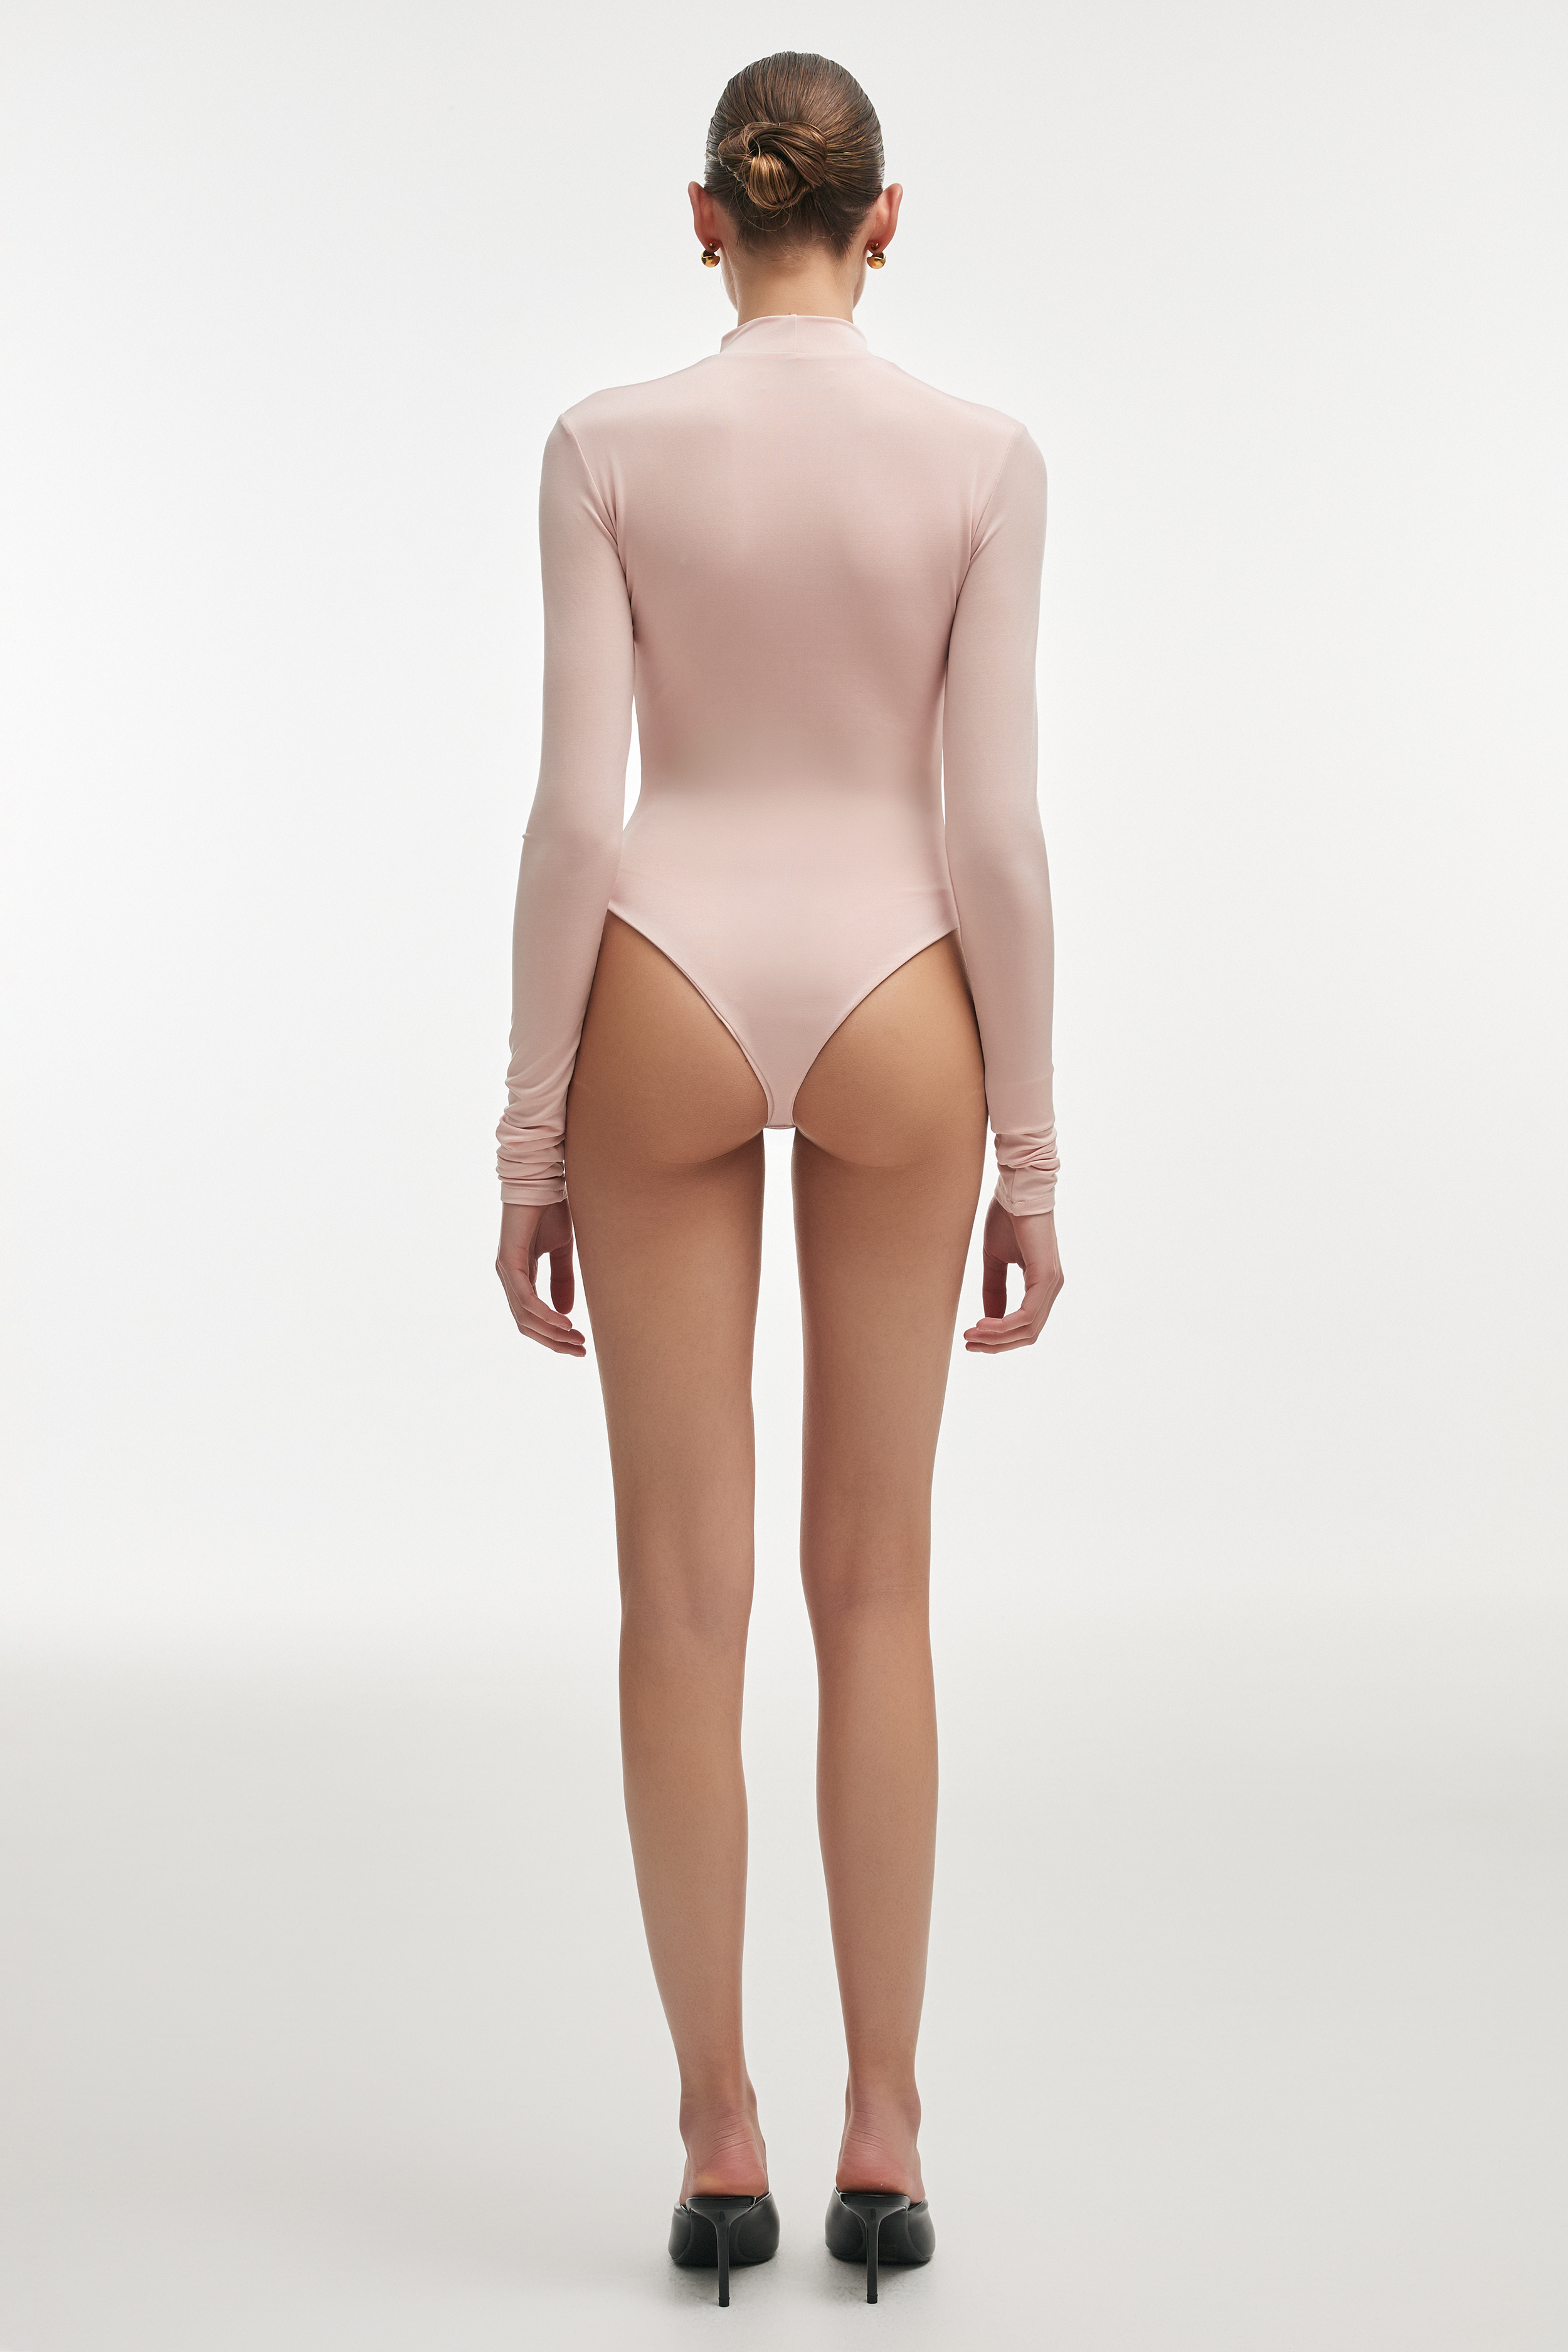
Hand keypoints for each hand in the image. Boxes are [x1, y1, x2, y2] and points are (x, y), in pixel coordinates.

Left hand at [496, 1200, 585, 1356]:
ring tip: (575, 1339)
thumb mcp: (562, 1249)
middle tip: (580, 1351)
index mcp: (521, 1275)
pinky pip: (524, 1299)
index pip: (532, 1317)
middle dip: (554, 1342)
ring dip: (551, 1333)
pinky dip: (543, 1314)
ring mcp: (506, 1270)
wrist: (544, 1180)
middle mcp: (509, 1277)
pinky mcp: (508, 1261)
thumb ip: (562, 1279)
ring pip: (524, 1316)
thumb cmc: (551, 1209)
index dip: (554, 1335)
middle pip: (526, 1324)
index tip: (579, 1345)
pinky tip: (563, 1323)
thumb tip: (566, 1313)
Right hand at [963, 1200, 1063, 1353]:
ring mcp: (1052, 1283)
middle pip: (1027, 1334)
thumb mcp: (995, 1261)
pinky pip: (1027, 1315)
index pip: (1025, 1324)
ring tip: (971, 1335)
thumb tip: (990, 1319)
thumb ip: (995, 1290)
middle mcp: (1051, 1287)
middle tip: (968, 1343)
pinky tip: (983, 1323)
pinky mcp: (1046, 1277)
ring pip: (1027, 1329)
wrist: (1015, 1190)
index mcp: (1042, 1284)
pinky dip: (1004, 1325)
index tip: (971, 1337)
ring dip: (997, 1338)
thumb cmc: (1007, 1219)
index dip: (999, 1337)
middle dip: (996, 1344)